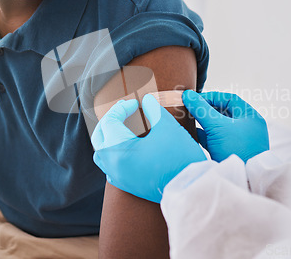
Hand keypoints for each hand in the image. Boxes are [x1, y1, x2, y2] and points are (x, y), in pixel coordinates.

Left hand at [91, 94, 206, 202]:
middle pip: (100, 137)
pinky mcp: (127, 185)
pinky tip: (128, 148)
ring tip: (123, 127)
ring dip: (109, 137)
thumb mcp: (168, 127)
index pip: (110, 122)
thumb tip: (147, 100)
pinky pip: (111, 167)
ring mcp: (119, 178)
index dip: (121, 108)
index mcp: (120, 150)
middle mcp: (114, 166)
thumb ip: (154, 110)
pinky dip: (114, 153)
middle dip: (110, 121)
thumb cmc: (180, 158)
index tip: (135, 103)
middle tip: (124, 111)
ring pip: (102, 154)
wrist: (191, 189)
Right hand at [182, 90, 268, 162]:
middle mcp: (246, 127)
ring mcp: (239, 140)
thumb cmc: (236, 149)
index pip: (229, 99)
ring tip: (188, 119)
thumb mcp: (218, 126)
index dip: (210, 97)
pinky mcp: (231, 152)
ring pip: (218, 126)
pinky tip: (193, 133)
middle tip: (189, 108)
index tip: (194, 99)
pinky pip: (216, 139)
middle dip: (205, 109)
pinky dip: (205, 135)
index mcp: (249, 116)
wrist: (245, 180)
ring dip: (204, 122)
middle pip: (223, 112)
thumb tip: (187, 94)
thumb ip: (201, 109)